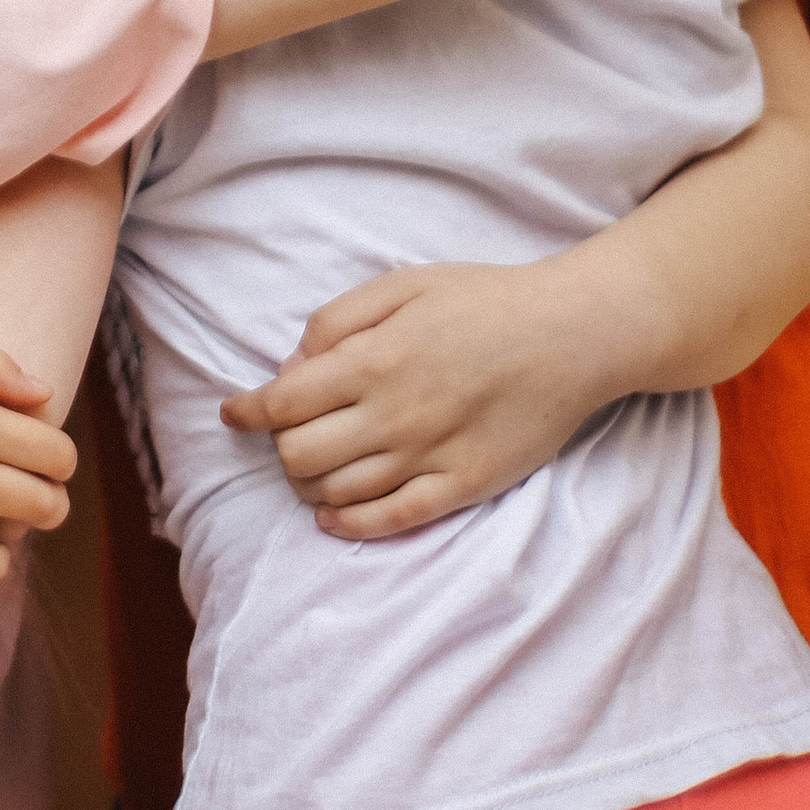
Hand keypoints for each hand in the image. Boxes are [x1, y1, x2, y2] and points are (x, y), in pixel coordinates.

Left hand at [221, 260, 599, 539]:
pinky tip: (330, 516)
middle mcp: (394, 415)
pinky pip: (390, 521)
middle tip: (288, 432)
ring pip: (336, 493)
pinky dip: (348, 525)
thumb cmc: (485, 300)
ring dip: (308, 485)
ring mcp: (429, 456)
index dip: (248, 413)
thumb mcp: (403, 284)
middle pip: (300, 456)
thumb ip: (337, 321)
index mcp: (374, 360)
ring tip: (310, 468)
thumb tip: (291, 365)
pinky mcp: (463, 486)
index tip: (234, 413)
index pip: (282, 404)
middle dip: (281, 446)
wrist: (575, 334)